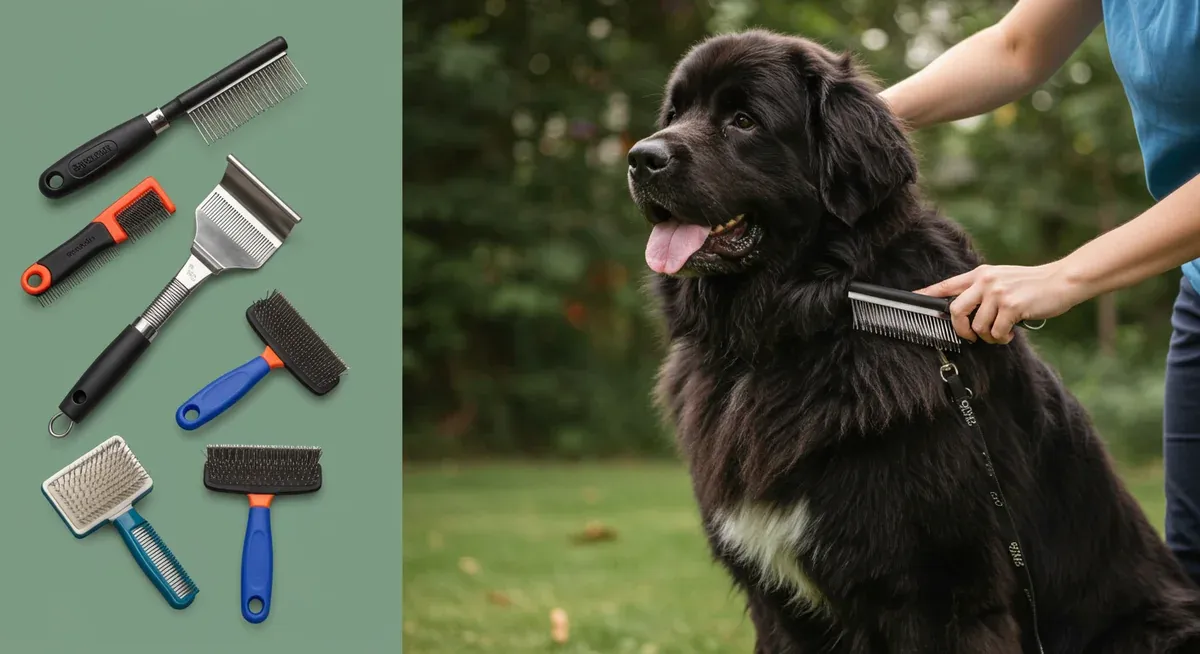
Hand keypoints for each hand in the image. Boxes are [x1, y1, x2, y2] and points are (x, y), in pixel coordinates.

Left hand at [914, 262, 1085, 343]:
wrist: (1062, 280)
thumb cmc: (1032, 285)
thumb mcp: (1003, 279)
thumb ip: (983, 289)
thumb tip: (962, 311)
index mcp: (981, 274)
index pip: (947, 284)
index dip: (928, 292)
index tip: (912, 297)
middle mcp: (985, 281)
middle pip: (955, 311)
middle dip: (962, 330)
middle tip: (972, 336)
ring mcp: (998, 292)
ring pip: (978, 326)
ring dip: (988, 337)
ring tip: (1001, 332)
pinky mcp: (1011, 306)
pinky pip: (996, 332)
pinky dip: (1002, 338)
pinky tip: (1011, 333)